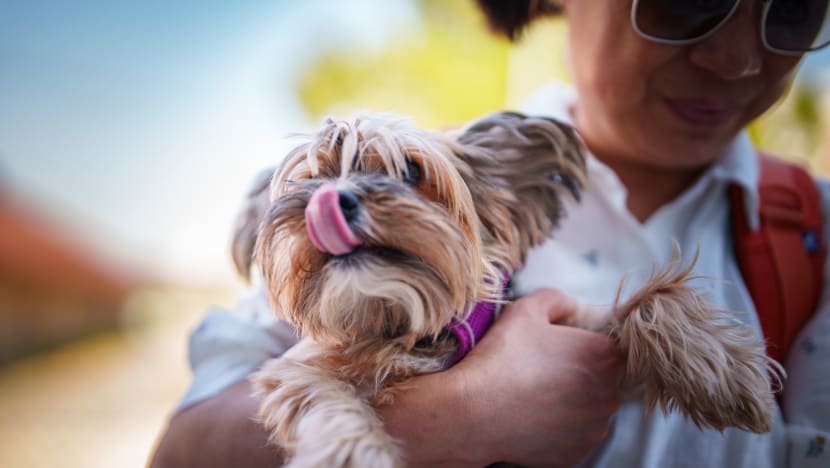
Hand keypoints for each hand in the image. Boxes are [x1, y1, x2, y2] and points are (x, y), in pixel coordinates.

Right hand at [456, 288, 624, 466]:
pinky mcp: (578, 454)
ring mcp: (595, 429)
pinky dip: (560, 427)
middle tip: (543, 368)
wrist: (473, 413)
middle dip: (580, 372)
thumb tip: (570, 306)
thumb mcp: (525, 310)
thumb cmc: (500, 358)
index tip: (560, 346)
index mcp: (604, 355)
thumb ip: (556, 300)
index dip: (586, 342)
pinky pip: (575, 435)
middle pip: (604, 377)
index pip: (612, 344)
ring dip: (572, 401)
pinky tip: (532, 416)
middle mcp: (609, 394)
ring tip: (534, 393)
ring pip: (591, 408)